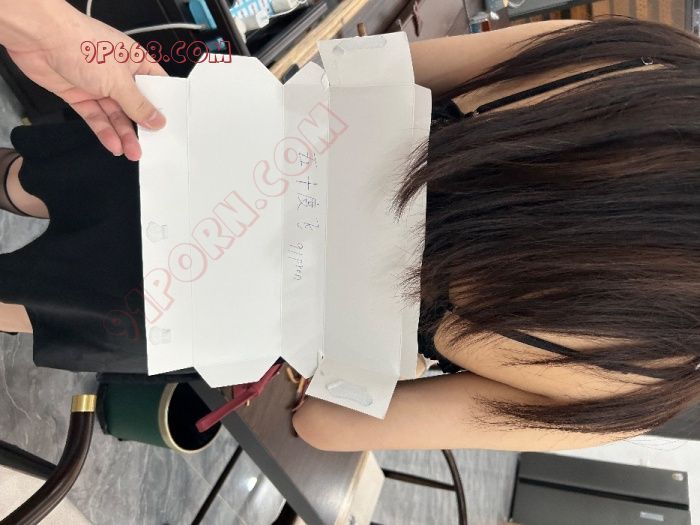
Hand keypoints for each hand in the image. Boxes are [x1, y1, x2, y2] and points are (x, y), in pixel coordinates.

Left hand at [1, 0, 166, 160]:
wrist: (39, 38)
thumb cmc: (83, 46)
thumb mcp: (119, 80)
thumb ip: (138, 104)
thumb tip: (158, 121)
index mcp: (134, 61)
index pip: (155, 86)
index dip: (162, 106)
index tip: (170, 126)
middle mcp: (117, 73)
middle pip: (134, 105)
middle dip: (142, 126)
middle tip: (152, 146)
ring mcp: (97, 85)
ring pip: (115, 115)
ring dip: (124, 134)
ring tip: (133, 153)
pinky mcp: (79, 95)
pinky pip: (95, 117)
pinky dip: (104, 131)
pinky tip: (114, 145)